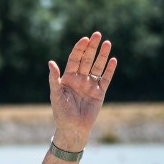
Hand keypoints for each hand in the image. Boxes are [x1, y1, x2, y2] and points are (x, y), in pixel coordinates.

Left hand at [48, 32, 116, 151]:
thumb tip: (50, 63)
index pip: (74, 59)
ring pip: (97, 67)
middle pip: (87, 60)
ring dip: (102, 55)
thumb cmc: (61, 113)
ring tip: (107, 43)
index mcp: (68, 78)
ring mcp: (90, 85)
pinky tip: (113, 60)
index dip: (79, 49)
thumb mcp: (56, 95)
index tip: (84, 39)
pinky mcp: (100, 93)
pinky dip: (109, 70)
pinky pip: (106, 79)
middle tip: (97, 34)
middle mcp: (80, 79)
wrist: (73, 129)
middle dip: (92, 47)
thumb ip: (54, 79)